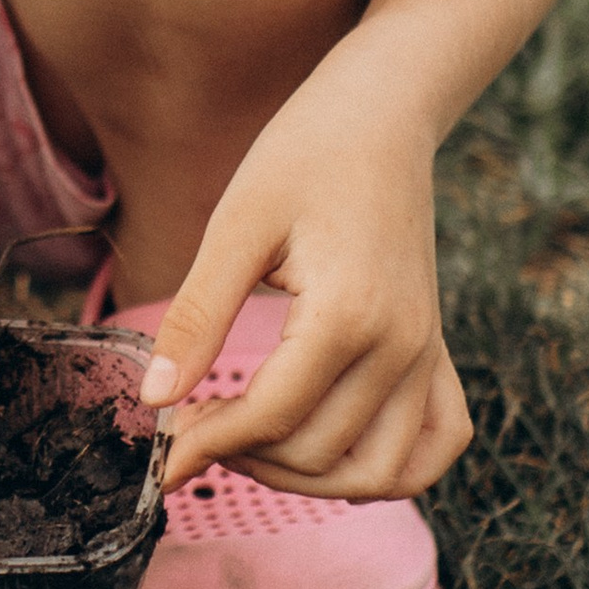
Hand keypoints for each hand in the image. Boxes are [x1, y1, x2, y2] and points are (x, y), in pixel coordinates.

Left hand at [138, 62, 470, 502]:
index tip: (159, 454)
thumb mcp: (235, 225)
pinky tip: (331, 449)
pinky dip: (388, 468)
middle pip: (317, 454)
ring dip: (309, 477)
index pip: (271, 418)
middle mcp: (401, 347)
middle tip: (194, 424)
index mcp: (347, 316)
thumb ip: (197, 319)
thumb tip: (154, 400)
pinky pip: (435, 444)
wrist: (381, 112)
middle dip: (245, 457)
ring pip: (377, 471)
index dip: (207, 444)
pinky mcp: (435, 348)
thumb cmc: (303, 154)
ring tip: (251, 440)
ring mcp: (427, 353)